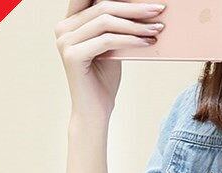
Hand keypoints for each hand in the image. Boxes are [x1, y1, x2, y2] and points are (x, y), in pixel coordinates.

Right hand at [55, 1, 165, 122]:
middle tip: (159, 9)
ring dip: (136, 24)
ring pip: (106, 22)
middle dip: (134, 7)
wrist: (94, 112)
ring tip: (157, 29)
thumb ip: (116, 28)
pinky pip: (107, 40)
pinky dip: (130, 40)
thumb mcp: (111, 48)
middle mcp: (63, 28)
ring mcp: (65, 41)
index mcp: (70, 22)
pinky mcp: (73, 55)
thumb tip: (142, 10)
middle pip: (102, 6)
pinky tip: (147, 42)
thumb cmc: (103, 81)